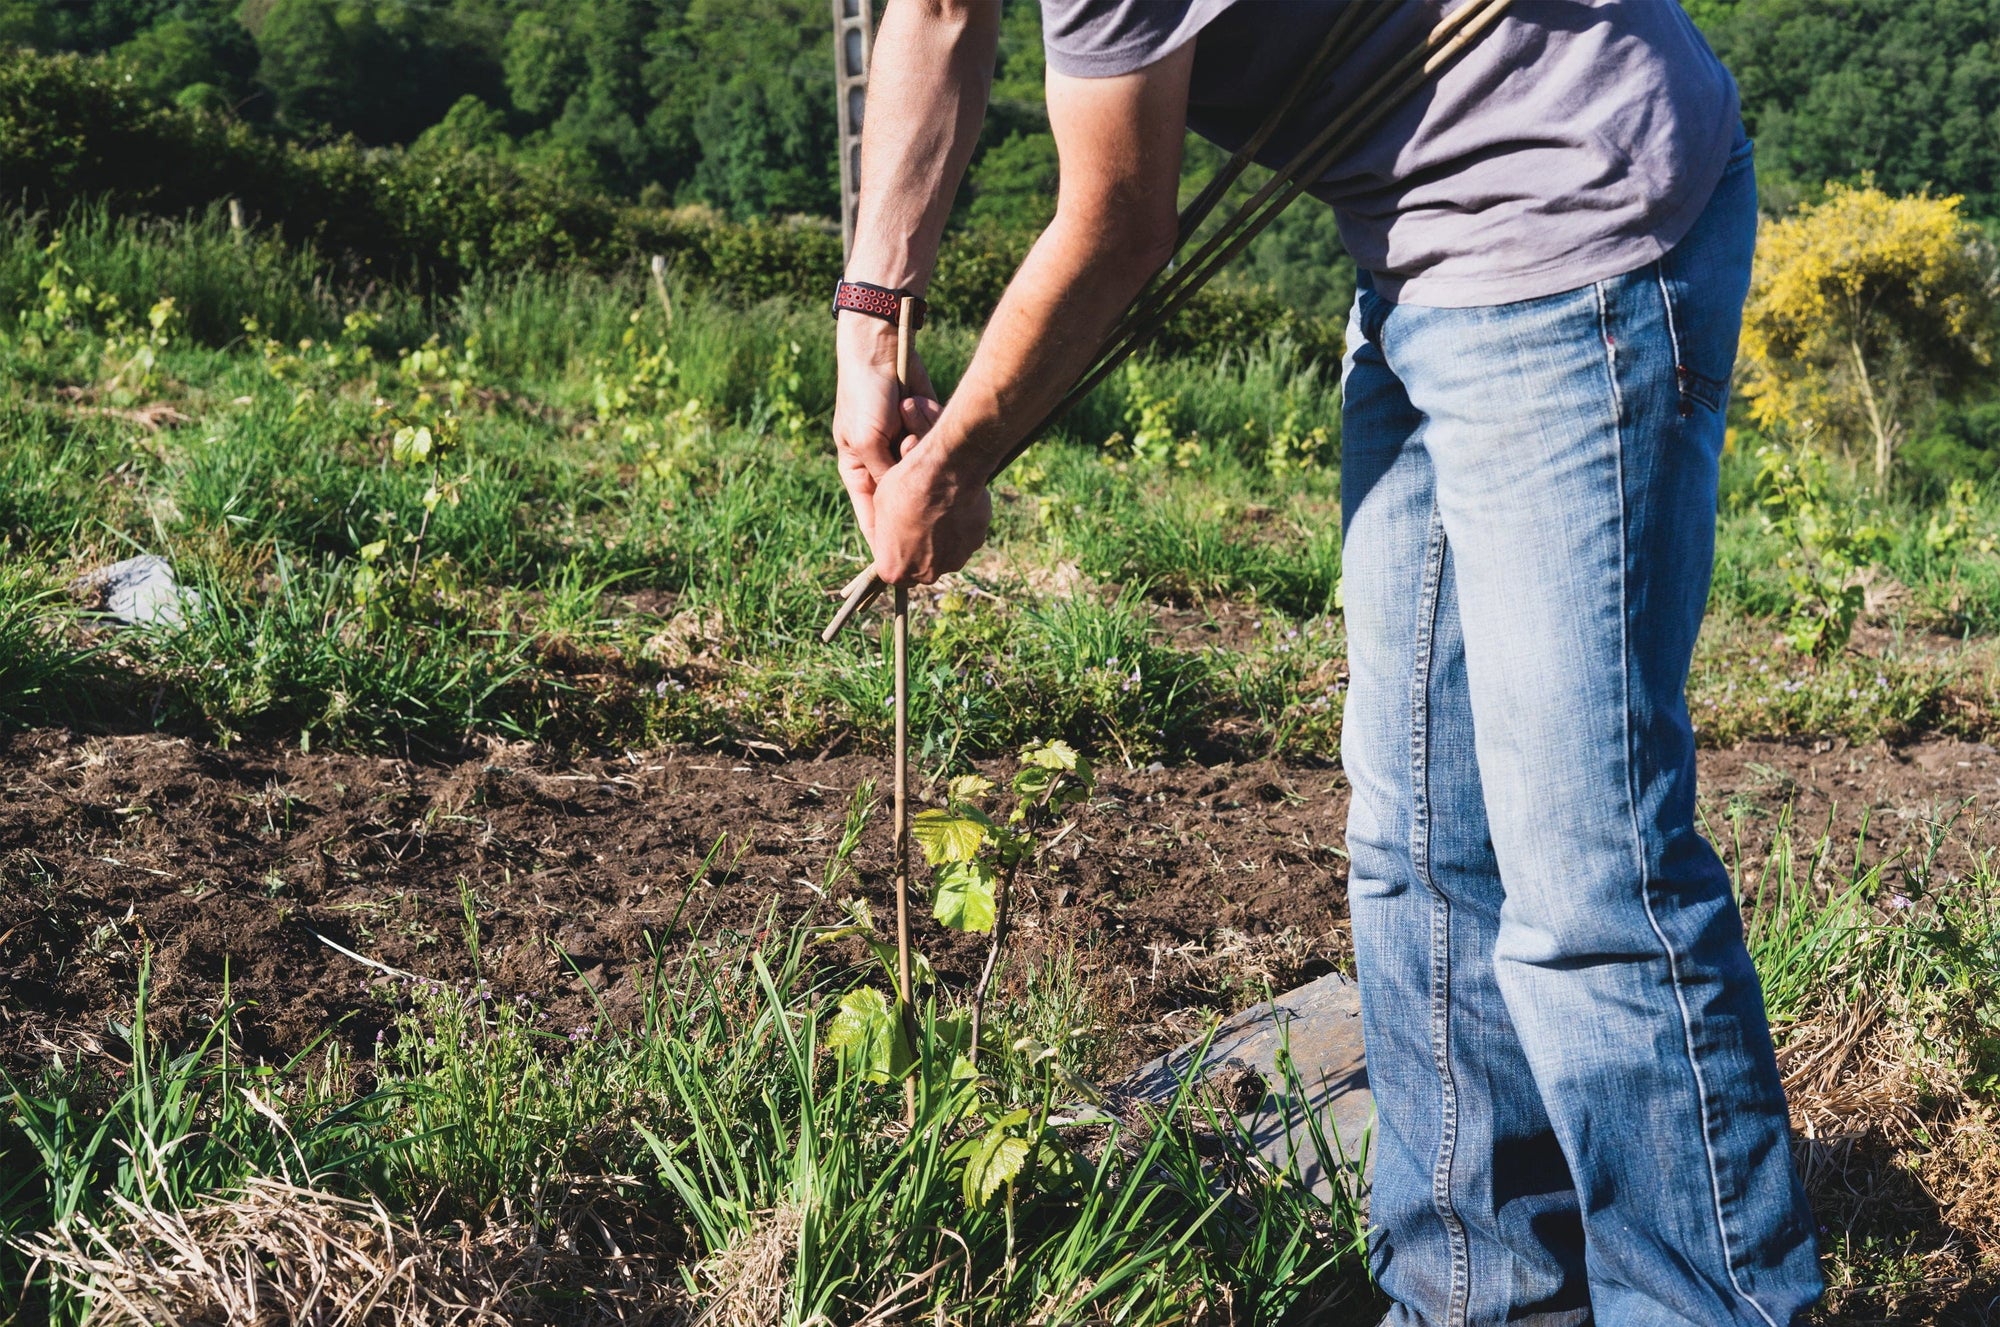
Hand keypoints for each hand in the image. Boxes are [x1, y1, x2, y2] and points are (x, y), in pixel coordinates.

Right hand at [833, 314, 938, 542]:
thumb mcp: (868, 441)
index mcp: (858, 470)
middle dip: (914, 491)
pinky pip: (935, 441)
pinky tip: (916, 405)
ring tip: (908, 423)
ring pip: (923, 469)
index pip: (872, 516)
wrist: (881, 348)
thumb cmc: (865, 396)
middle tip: (926, 491)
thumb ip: (885, 475)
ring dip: (920, 448)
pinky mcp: (923, 427)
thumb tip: (906, 509)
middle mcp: (882, 462)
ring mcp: (904, 445)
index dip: (886, 539)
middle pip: (904, 497)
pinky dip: (930, 426)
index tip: (903, 559)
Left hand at [869, 429, 992, 585]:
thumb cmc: (905, 488)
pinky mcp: (976, 544)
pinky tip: (956, 504)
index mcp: (895, 571)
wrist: (944, 472)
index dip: (895, 551)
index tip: (898, 534)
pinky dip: (961, 525)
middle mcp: (926, 575)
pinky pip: (965, 537)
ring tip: (939, 509)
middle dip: (920, 548)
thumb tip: (892, 534)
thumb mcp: (880, 507)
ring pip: (946, 552)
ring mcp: (954, 561)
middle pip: (922, 566)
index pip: (893, 570)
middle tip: (919, 521)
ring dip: (943, 537)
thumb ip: (886, 532)